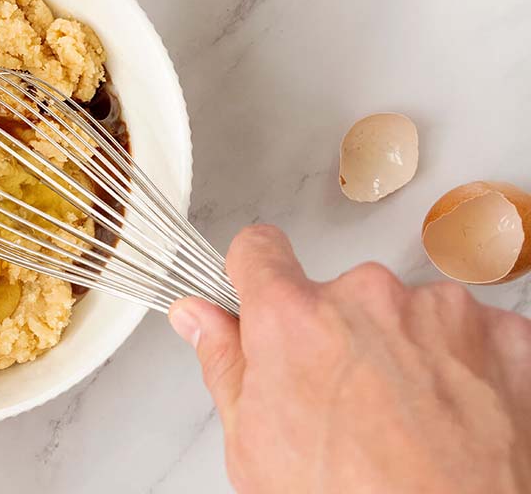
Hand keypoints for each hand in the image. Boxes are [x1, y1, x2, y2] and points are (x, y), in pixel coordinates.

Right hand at [170, 225, 530, 493]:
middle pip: (339, 293)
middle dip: (339, 333)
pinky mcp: (504, 335)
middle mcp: (367, 297)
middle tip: (346, 401)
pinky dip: (462, 367)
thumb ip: (224, 364)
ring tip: (407, 419)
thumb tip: (198, 318)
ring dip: (404, 348)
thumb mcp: (254, 446)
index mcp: (293, 319)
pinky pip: (471, 333)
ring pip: (408, 311)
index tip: (262, 293)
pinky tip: (451, 418)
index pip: (258, 251)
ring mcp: (442, 312)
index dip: (256, 275)